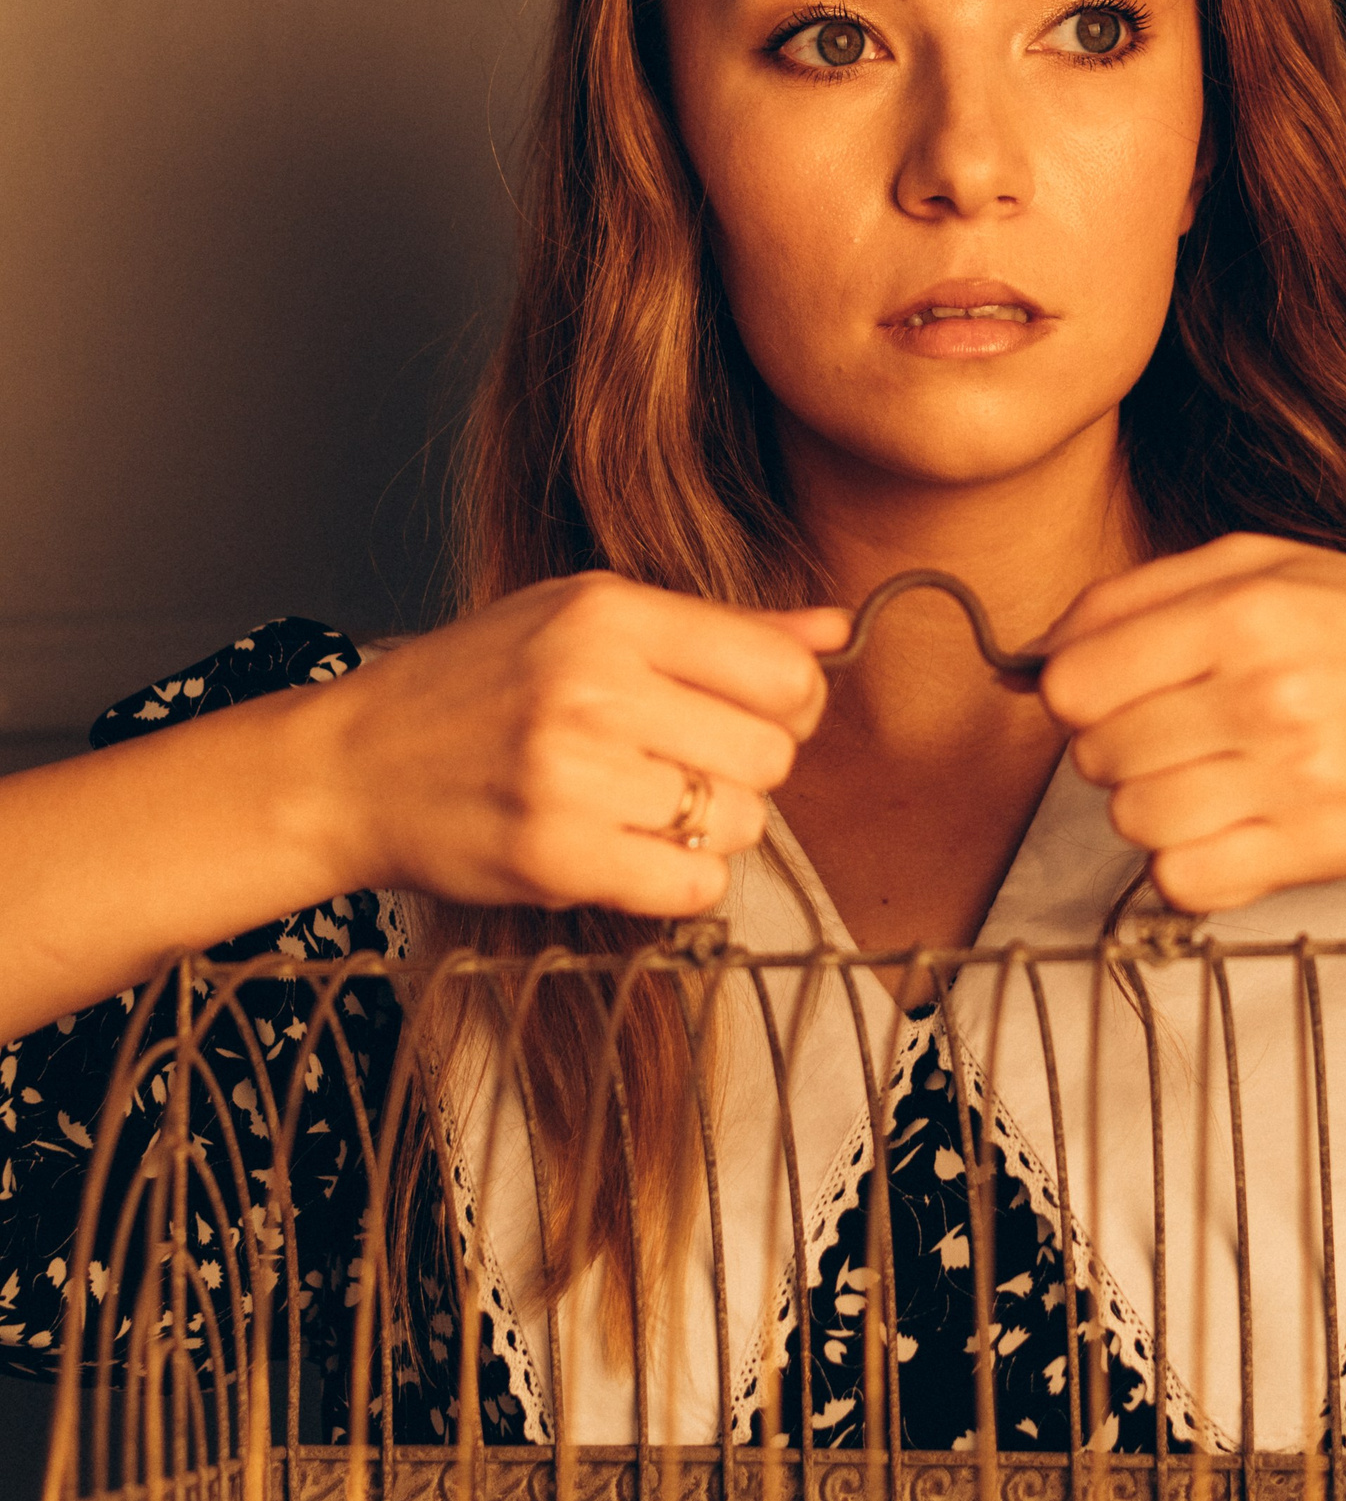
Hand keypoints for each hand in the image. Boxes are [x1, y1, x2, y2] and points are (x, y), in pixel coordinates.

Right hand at [313, 575, 849, 916]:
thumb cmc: (478, 684)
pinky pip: (693, 887)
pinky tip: (629, 851)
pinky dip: (678, 880)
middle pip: (771, 753)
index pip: (782, 671)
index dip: (790, 705)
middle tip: (684, 766)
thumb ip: (721, 629)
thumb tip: (837, 631)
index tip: (751, 716)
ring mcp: (571, 774)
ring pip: (739, 823)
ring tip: (642, 805)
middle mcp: (593, 685)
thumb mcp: (587, 618)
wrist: (352, 765)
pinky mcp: (552, 855)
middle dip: (745, 769)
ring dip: (710, 829)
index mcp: (611, 613)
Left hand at [1042, 534, 1345, 910]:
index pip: (1074, 682)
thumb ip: (1140, 594)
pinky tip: (1225, 827)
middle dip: (1117, 746)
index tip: (1109, 692)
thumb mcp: (1264, 563)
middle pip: (1097, 755)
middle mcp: (1267, 694)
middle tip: (1175, 731)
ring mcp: (1294, 780)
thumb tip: (1038, 649)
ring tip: (1206, 776)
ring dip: (1152, 805)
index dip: (1076, 692)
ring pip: (1133, 821)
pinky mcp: (1318, 850)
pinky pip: (1185, 882)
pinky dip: (1187, 864)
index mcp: (1244, 612)